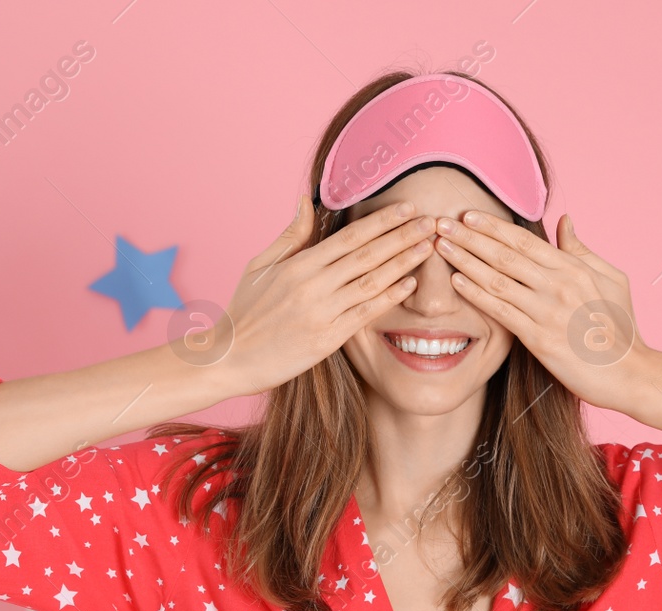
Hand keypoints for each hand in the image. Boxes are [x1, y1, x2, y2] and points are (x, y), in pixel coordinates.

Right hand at [218, 195, 438, 394]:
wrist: (230, 359)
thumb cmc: (244, 311)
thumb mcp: (260, 266)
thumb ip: (290, 236)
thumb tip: (306, 200)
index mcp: (298, 264)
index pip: (349, 236)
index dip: (381, 221)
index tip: (407, 208)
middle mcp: (312, 285)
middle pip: (366, 254)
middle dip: (402, 236)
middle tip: (431, 221)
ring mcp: (321, 312)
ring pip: (371, 281)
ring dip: (403, 263)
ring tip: (428, 247)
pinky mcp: (327, 340)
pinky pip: (364, 314)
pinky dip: (389, 297)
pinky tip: (410, 284)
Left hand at [433, 211, 644, 410]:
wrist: (630, 372)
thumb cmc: (622, 327)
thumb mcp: (612, 279)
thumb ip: (583, 250)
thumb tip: (564, 220)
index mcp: (574, 268)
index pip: (525, 241)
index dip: (493, 227)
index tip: (468, 215)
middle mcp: (558, 285)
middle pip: (505, 255)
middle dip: (470, 237)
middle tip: (441, 223)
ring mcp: (548, 312)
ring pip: (497, 279)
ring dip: (465, 261)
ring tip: (441, 247)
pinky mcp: (539, 340)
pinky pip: (501, 312)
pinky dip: (477, 294)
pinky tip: (457, 281)